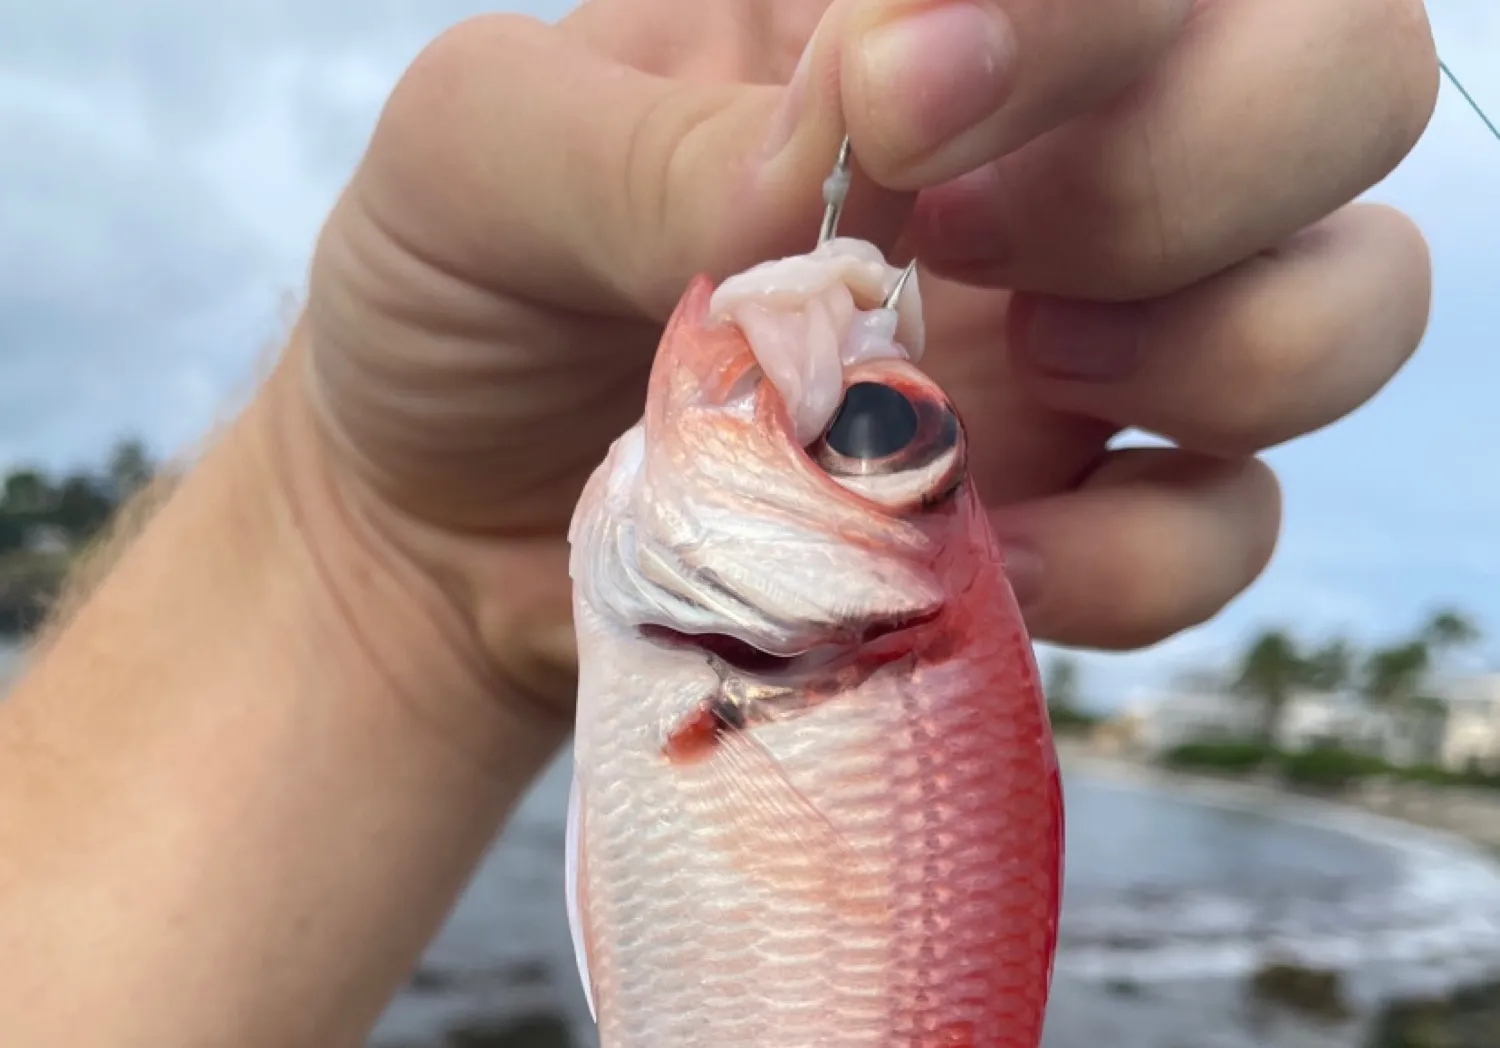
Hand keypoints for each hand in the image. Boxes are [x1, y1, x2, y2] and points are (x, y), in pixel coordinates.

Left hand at [288, 0, 1437, 726]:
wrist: (443, 522)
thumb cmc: (460, 301)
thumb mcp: (479, 164)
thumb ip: (635, 137)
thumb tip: (821, 169)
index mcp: (909, 19)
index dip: (1084, 11)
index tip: (894, 98)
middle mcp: (1046, 157)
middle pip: (1341, 78)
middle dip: (1200, 162)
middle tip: (973, 247)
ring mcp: (1084, 342)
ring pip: (1350, 300)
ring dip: (1224, 349)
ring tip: (1002, 384)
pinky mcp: (1072, 515)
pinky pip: (1231, 525)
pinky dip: (1141, 555)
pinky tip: (981, 550)